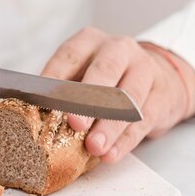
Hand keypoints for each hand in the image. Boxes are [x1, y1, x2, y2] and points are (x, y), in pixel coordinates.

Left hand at [41, 27, 194, 162]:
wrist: (161, 78)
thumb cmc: (106, 79)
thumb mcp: (82, 73)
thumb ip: (61, 90)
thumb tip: (32, 115)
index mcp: (89, 42)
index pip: (69, 56)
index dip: (55, 78)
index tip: (43, 101)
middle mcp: (118, 50)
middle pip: (104, 71)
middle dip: (88, 100)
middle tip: (75, 123)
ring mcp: (144, 70)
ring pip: (128, 98)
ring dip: (109, 126)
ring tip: (94, 147)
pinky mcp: (162, 95)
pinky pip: (143, 120)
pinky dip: (125, 141)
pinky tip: (111, 154)